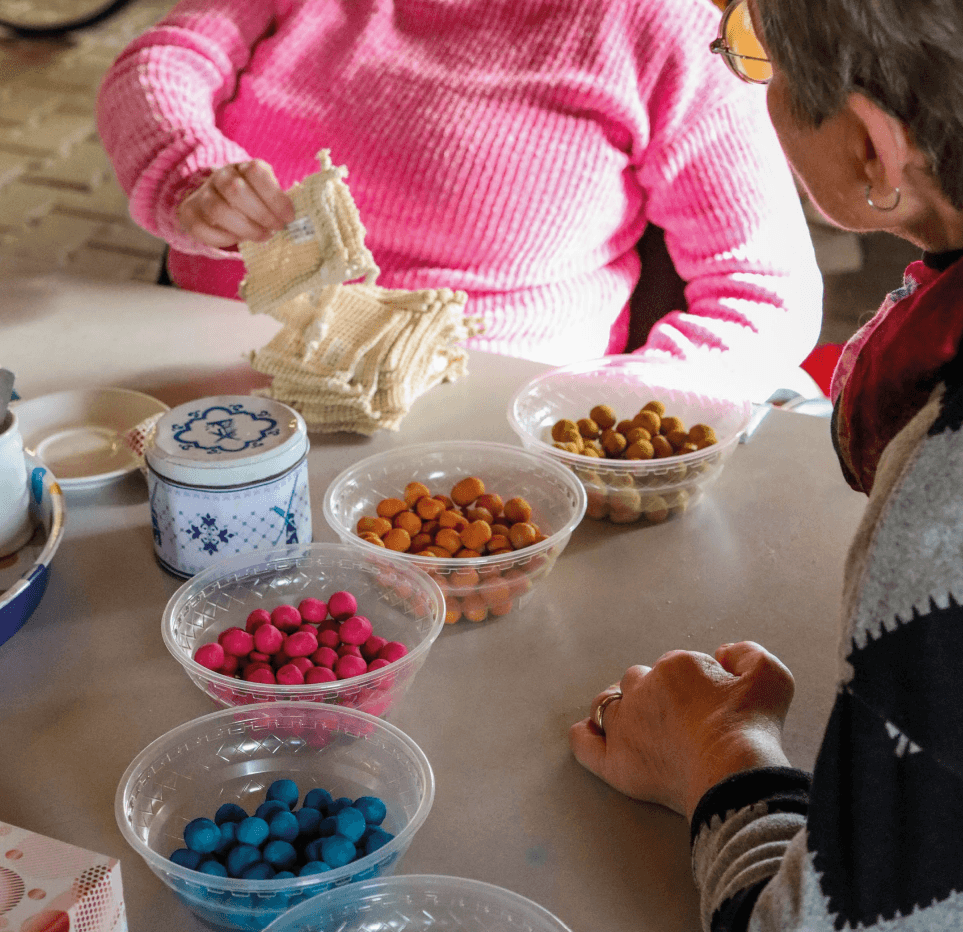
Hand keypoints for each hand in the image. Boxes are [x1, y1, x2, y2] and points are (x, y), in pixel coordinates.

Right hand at [177, 160, 295, 248]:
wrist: (219, 201)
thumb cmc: (254, 202)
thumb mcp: (268, 194)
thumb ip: (279, 202)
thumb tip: (297, 221)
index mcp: (243, 167)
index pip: (257, 172)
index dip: (275, 197)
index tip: (288, 217)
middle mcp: (220, 176)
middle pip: (236, 190)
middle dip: (261, 214)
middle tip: (275, 229)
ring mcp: (203, 193)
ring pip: (219, 210)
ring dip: (245, 228)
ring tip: (262, 236)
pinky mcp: (190, 213)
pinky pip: (203, 228)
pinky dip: (223, 238)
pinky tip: (238, 239)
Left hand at [569, 641, 793, 820]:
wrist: (736, 774)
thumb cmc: (754, 728)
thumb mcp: (772, 676)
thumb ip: (748, 654)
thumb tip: (726, 654)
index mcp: (676, 666)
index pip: (676, 666)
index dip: (694, 685)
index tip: (710, 705)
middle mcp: (643, 689)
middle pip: (639, 681)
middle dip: (655, 693)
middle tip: (677, 717)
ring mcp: (625, 726)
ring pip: (609, 705)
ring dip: (620, 709)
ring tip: (636, 724)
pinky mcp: (616, 762)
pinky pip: (585, 744)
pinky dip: (585, 737)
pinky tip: (587, 734)